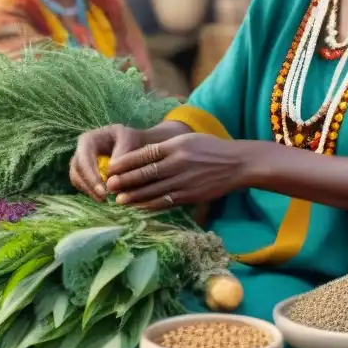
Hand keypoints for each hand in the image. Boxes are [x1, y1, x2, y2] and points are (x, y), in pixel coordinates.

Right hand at [69, 125, 147, 200]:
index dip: (91, 177)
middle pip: (77, 171)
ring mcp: (80, 162)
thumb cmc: (130, 139)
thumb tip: (109, 175)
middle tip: (104, 199)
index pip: (84, 160)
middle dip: (89, 186)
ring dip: (89, 191)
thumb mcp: (129, 140)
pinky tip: (104, 198)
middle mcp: (80, 151)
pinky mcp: (83, 173)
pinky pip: (82, 184)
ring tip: (105, 200)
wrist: (130, 142)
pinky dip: (91, 192)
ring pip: (77, 179)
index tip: (103, 191)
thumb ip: (121, 154)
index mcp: (88, 140)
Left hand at [105, 134, 249, 209]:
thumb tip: (141, 155)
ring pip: (154, 189)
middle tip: (109, 185)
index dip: (126, 162)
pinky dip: (151, 205)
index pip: (145, 154)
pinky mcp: (191, 194)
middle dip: (126, 180)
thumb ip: (166, 147)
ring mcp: (185, 180)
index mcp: (176, 145)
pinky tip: (139, 207)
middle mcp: (179, 162)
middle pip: (146, 173)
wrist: (237, 164)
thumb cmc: (210, 149)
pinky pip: (167, 201)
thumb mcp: (188, 140)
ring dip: (135, 196)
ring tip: (119, 199)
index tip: (112, 167)